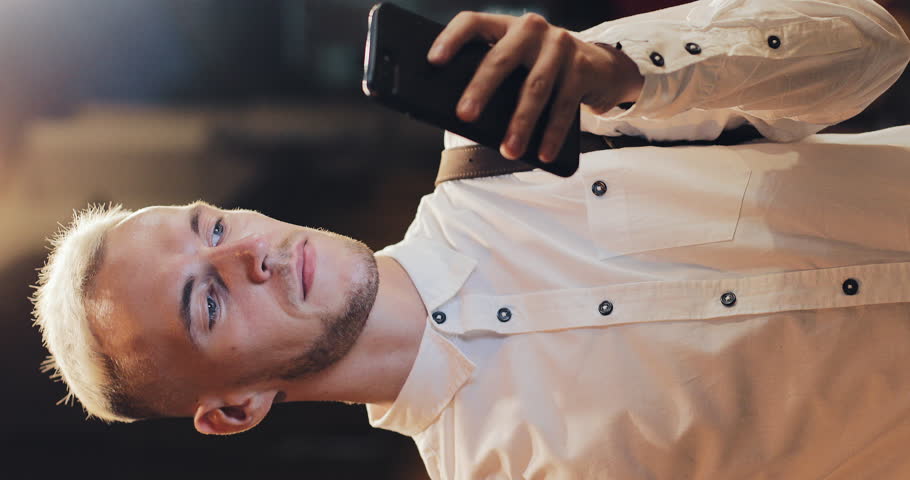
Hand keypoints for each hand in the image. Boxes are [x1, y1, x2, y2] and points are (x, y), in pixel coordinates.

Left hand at [428, 12, 642, 162]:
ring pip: (534, 88)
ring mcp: (560, 45)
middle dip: (481, 89)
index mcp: (506, 26)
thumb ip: (494, 80)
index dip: (452, 39)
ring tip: (508, 152)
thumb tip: (460, 119)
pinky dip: (551, 134)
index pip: (473, 22)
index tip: (433, 61)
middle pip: (501, 58)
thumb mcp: (517, 67)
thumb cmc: (544, 72)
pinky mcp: (583, 67)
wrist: (601, 68)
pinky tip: (542, 154)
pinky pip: (563, 106)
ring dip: (520, 124)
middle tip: (465, 117)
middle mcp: (532, 29)